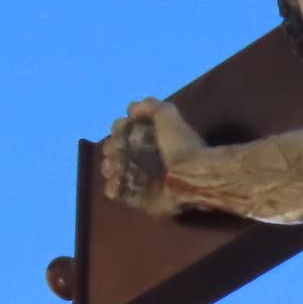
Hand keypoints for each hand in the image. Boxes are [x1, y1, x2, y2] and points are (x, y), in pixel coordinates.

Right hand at [100, 98, 204, 215]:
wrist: (192, 175)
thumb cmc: (179, 144)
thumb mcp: (167, 114)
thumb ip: (149, 106)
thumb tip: (131, 110)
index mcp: (150, 139)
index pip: (123, 131)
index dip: (119, 128)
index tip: (123, 130)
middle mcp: (144, 158)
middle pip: (114, 150)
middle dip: (112, 148)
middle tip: (119, 151)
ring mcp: (140, 178)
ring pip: (111, 170)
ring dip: (110, 166)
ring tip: (120, 167)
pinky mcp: (138, 197)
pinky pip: (115, 192)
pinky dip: (113, 186)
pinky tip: (120, 180)